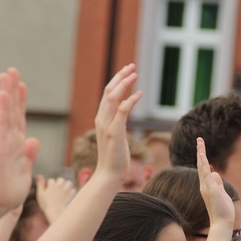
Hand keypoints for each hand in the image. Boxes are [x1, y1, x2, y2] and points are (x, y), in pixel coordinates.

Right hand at [0, 68, 39, 213]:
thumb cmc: (8, 190)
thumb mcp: (24, 170)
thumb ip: (28, 154)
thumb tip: (34, 139)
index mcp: (14, 144)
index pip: (18, 118)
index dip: (19, 101)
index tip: (21, 84)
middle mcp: (6, 140)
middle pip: (11, 111)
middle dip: (11, 90)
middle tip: (11, 70)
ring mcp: (0, 143)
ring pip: (5, 115)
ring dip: (7, 94)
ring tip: (6, 75)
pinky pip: (1, 127)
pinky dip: (3, 111)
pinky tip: (5, 96)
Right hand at [35, 175, 75, 223]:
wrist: (56, 212)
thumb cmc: (46, 204)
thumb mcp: (40, 194)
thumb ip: (40, 184)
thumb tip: (39, 176)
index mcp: (52, 184)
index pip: (51, 180)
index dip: (49, 185)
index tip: (48, 190)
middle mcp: (60, 185)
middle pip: (60, 179)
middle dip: (59, 182)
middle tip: (57, 188)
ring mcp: (67, 189)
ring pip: (69, 182)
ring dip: (66, 185)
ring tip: (64, 189)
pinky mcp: (71, 194)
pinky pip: (73, 189)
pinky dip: (71, 191)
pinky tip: (68, 194)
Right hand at [93, 64, 141, 183]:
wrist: (109, 174)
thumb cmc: (115, 158)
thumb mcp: (115, 136)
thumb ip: (117, 123)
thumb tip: (124, 114)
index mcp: (101, 119)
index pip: (107, 94)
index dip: (117, 80)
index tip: (127, 71)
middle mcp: (101, 119)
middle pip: (109, 91)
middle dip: (120, 76)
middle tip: (132, 66)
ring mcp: (107, 125)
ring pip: (113, 97)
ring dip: (124, 83)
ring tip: (135, 74)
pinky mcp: (114, 132)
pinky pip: (122, 111)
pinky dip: (130, 100)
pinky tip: (139, 94)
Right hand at [197, 137, 234, 227]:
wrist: (222, 224)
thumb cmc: (222, 211)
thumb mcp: (222, 194)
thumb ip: (218, 184)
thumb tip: (215, 173)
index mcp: (206, 186)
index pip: (204, 169)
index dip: (202, 158)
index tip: (201, 147)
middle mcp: (204, 185)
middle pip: (201, 165)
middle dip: (200, 151)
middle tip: (199, 139)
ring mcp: (206, 187)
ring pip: (202, 167)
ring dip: (201, 154)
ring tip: (200, 142)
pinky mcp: (210, 189)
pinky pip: (205, 174)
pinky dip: (203, 164)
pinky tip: (201, 154)